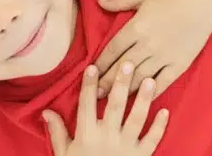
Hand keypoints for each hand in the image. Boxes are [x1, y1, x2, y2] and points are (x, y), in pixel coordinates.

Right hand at [44, 63, 168, 155]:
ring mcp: (126, 148)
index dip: (89, 85)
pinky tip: (165, 110)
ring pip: (136, 119)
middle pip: (115, 106)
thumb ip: (57, 132)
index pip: (87, 105)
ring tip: (150, 80)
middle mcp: (107, 138)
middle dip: (121, 84)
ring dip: (143, 99)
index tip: (93, 66)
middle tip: (128, 64)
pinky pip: (152, 140)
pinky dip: (160, 126)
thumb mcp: (64, 154)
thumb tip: (46, 111)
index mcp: (87, 135)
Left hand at [94, 0, 211, 97]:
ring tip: (111, 100)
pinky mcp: (178, 65)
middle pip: (123, 67)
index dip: (100, 63)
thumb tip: (99, 2)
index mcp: (136, 28)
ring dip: (124, 89)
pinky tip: (140, 100)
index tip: (89, 74)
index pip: (113, 50)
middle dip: (107, 81)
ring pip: (140, 78)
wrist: (203, 6)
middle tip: (94, 94)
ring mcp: (163, 57)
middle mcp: (147, 45)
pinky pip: (162, 83)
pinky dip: (150, 92)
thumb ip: (120, 1)